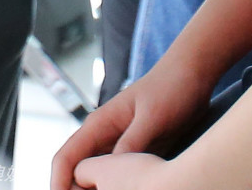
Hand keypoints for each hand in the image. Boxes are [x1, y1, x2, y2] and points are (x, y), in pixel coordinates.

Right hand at [51, 59, 210, 189]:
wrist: (193, 73)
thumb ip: (131, 142)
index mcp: (99, 124)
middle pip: (76, 173)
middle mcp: (103, 136)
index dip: (58, 185)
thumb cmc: (173, 86)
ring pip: (97, 177)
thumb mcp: (152, 117)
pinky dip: (116, 187)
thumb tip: (109, 173)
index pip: (65, 159)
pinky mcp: (135, 152)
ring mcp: (119, 145)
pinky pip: (118, 177)